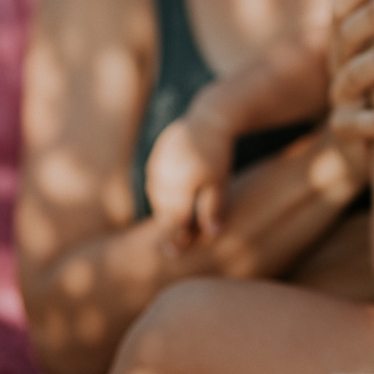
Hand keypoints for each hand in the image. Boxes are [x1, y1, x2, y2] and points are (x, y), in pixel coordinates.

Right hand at [145, 101, 234, 253]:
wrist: (209, 119)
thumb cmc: (219, 154)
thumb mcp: (220, 182)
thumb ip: (212, 209)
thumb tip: (210, 235)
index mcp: (182, 184)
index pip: (175, 220)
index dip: (175, 238)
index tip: (175, 254)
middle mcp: (164, 176)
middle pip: (163, 211)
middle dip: (169, 228)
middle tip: (173, 248)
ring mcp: (156, 166)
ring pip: (156, 199)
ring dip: (164, 213)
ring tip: (173, 225)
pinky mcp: (154, 159)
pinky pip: (154, 184)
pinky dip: (162, 196)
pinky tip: (170, 203)